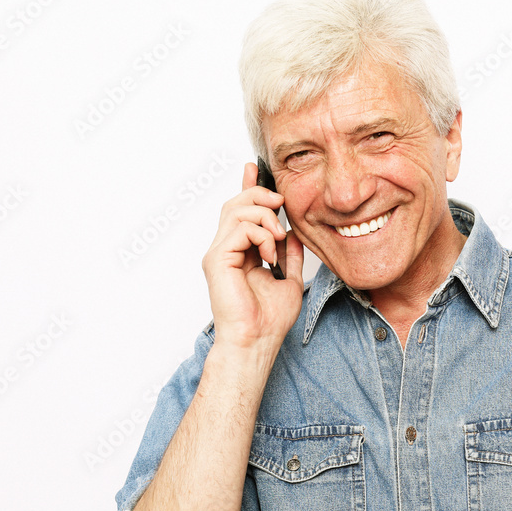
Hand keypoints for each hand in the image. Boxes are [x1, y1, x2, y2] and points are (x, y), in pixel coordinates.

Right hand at [201, 162, 304, 354]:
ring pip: (237, 210)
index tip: (254, 169)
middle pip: (236, 204)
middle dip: (261, 195)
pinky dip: (261, 235)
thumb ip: (290, 255)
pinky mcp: (217, 260)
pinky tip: (270, 254)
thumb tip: (294, 234)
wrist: (257, 340)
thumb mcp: (290, 279)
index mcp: (240, 253)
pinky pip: (239, 228)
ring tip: (279, 239)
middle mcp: (225, 250)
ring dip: (265, 217)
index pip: (241, 213)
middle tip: (280, 202)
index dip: (248, 189)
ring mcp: (218, 254)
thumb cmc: (269, 319)